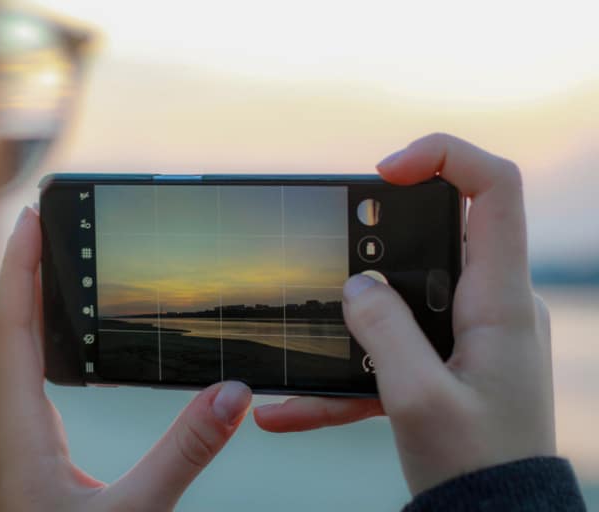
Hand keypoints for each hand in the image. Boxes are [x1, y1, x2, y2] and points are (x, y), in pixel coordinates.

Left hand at [0, 207, 251, 510]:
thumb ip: (184, 454)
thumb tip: (231, 397)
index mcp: (17, 429)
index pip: (8, 325)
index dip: (18, 266)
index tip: (31, 219)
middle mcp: (4, 422)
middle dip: (17, 267)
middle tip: (42, 224)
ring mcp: (10, 433)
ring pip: (3, 347)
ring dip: (19, 297)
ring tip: (45, 260)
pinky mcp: (25, 444)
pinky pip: (17, 370)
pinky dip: (30, 331)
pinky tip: (53, 331)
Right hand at [254, 133, 554, 493]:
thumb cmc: (474, 463)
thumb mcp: (417, 397)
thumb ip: (382, 330)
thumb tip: (356, 284)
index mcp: (501, 300)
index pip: (495, 189)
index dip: (444, 156)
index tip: (385, 172)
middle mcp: (490, 305)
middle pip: (438, 233)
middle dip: (378, 242)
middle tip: (333, 257)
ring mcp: (468, 332)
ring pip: (404, 296)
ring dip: (352, 318)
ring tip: (306, 355)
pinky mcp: (447, 359)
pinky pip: (393, 348)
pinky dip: (350, 372)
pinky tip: (293, 409)